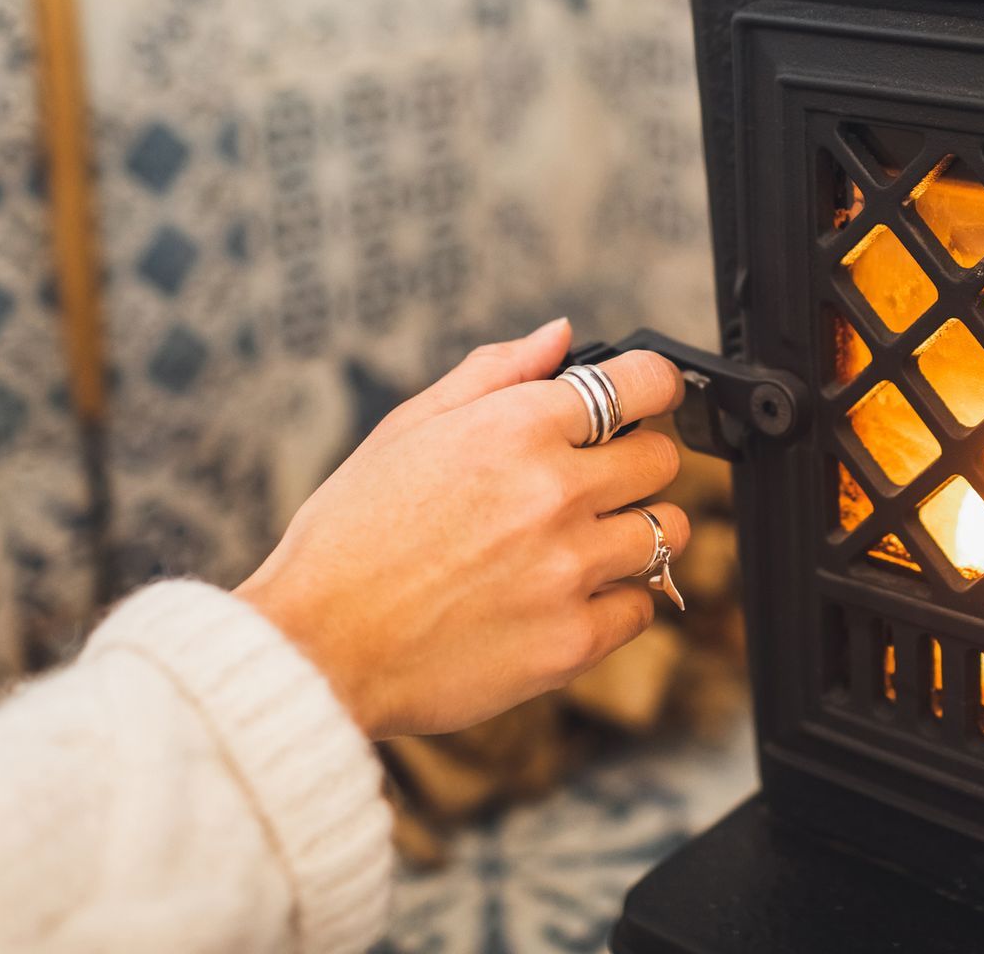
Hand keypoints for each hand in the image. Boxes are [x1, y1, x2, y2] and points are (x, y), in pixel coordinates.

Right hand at [234, 319, 689, 738]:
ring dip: (634, 532)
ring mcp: (569, 568)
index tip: (649, 397)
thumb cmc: (350, 537)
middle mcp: (553, 491)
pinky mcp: (573, 640)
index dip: (653, 386)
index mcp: (515, 428)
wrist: (317, 648)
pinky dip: (615, 601)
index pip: (641, 384)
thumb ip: (494, 373)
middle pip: (661, 460)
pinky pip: (642, 607)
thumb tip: (561, 336)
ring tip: (580, 544)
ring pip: (666, 532)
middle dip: (635, 464)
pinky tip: (564, 597)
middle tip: (592, 484)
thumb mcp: (406, 429)